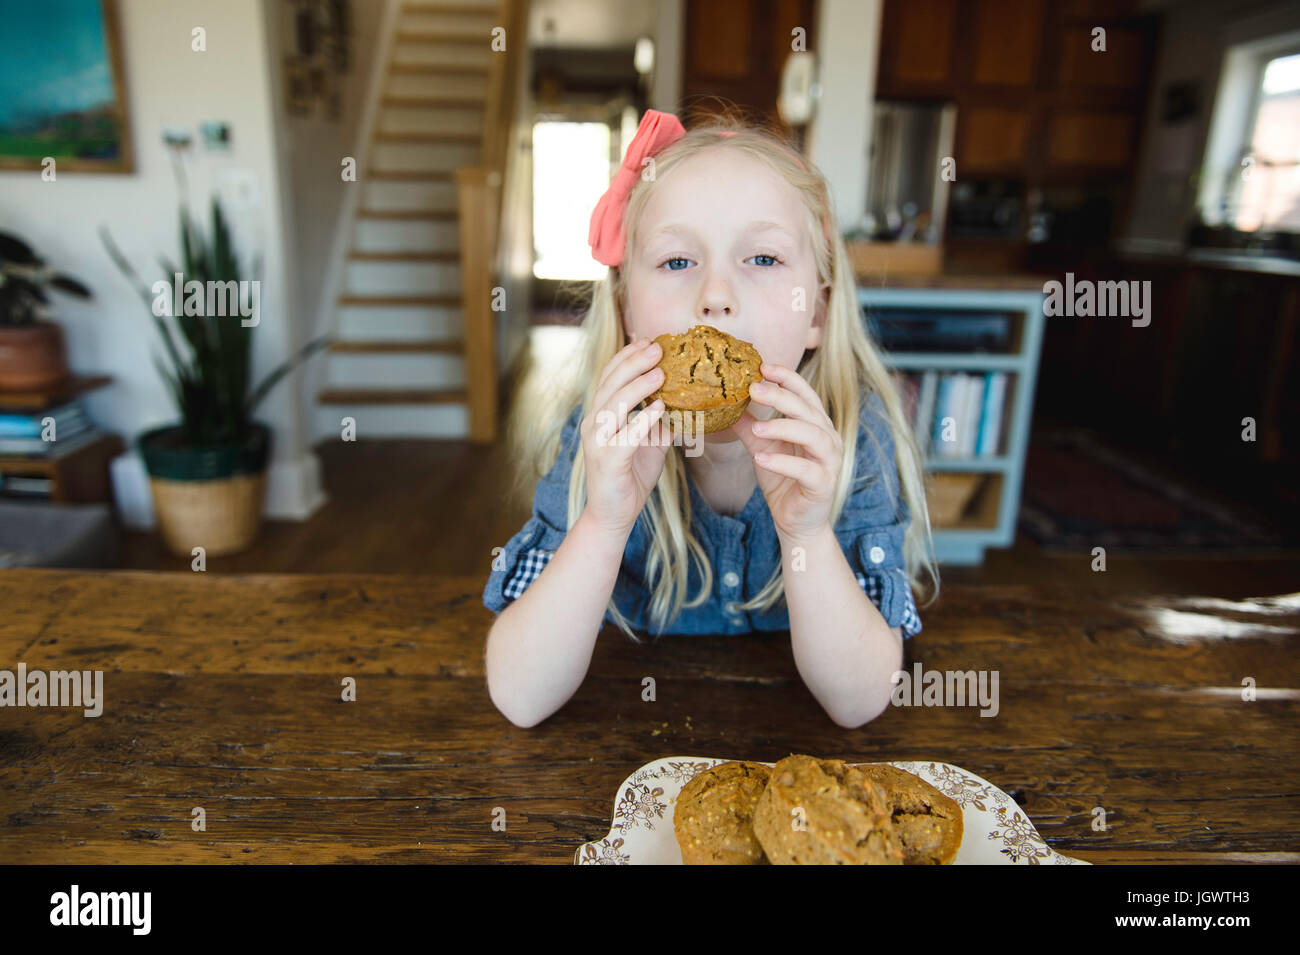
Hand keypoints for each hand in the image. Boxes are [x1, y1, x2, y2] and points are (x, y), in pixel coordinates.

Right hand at [580, 337, 671, 537]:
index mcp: (600, 415)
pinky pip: (626, 435)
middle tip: (657, 348)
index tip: (648, 341)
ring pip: (614, 406)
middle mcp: (594, 424)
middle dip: (634, 363)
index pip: (609, 377)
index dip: (627, 357)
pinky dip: (643, 420)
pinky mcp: (608, 460)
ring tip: (660, 372)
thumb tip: (681, 399)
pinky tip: (660, 408)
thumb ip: (657, 420)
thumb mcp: (648, 441)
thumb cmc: (630, 475)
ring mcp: (598, 442)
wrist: (613, 514)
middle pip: (610, 385)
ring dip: (638, 386)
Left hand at [733, 362, 840, 545]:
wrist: (797, 521)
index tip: (763, 367)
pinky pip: (806, 470)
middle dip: (781, 396)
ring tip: (756, 428)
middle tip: (754, 388)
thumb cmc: (784, 480)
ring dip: (783, 427)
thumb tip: (726, 404)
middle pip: (808, 410)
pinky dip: (784, 462)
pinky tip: (761, 459)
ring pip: (812, 435)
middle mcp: (827, 438)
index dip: (787, 378)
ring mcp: (829, 461)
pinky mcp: (823, 484)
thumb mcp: (763, 447)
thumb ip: (749, 426)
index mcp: (816, 424)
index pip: (805, 394)